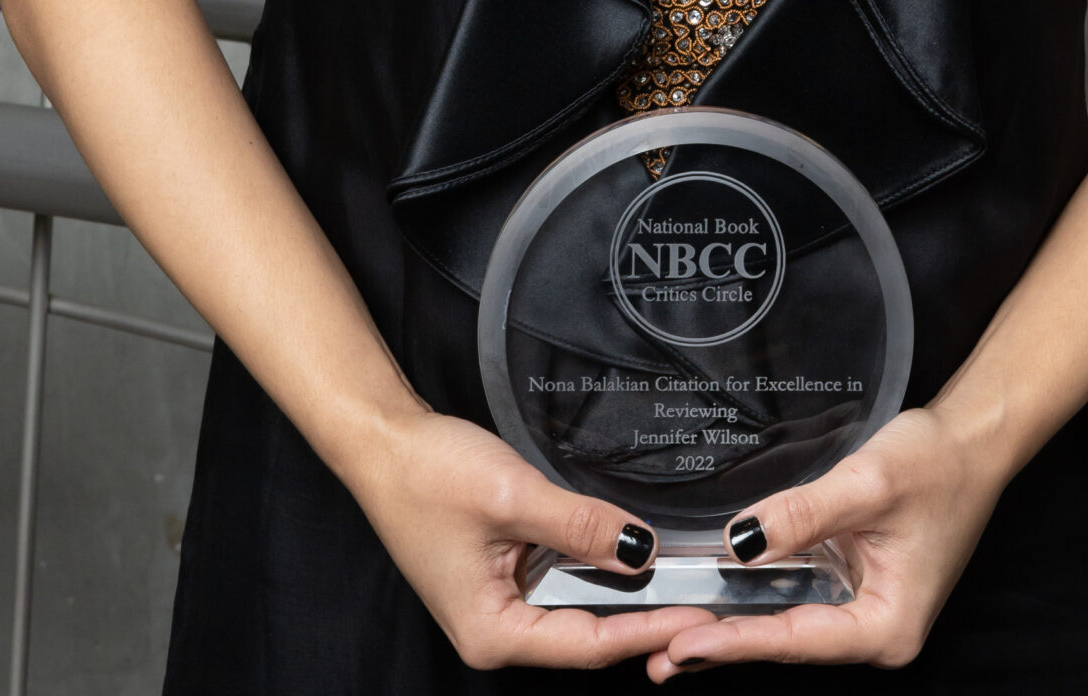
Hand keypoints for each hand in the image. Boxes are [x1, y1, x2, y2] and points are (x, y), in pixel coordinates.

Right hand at [348, 405, 713, 668]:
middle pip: (586, 637)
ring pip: (576, 610)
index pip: (588, 645)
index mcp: (491, 634)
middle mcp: (494, 633)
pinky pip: (560, 585)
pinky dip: (596, 573)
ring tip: (681, 587)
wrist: (383, 442)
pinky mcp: (501, 578)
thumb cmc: (428, 474)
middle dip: (644, 623)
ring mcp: (497, 607)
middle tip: (704, 607)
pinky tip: (630, 559)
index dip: (648, 632)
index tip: (698, 621)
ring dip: (623, 599)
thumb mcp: (515, 498)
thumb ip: (580, 526)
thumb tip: (640, 549)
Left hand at [646, 405, 1006, 677]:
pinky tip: (718, 606)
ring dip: (736, 630)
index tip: (684, 645)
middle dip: (726, 646)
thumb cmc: (937, 464)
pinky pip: (799, 603)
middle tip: (660, 655)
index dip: (737, 643)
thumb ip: (803, 515)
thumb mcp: (866, 484)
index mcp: (888, 627)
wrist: (973, 441)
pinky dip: (758, 606)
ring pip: (790, 627)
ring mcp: (867, 612)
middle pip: (789, 644)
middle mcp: (878, 632)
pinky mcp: (856, 587)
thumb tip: (739, 544)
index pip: (797, 640)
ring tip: (674, 640)